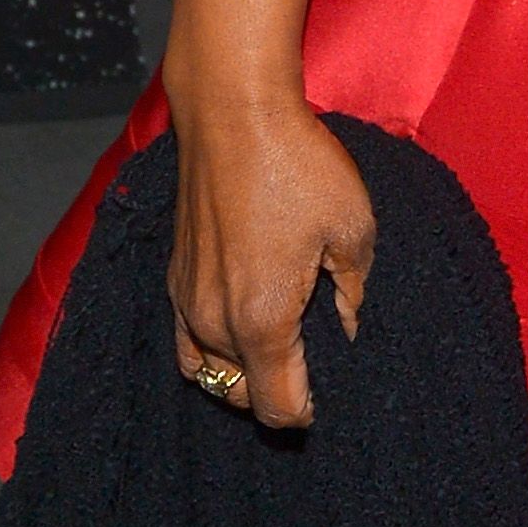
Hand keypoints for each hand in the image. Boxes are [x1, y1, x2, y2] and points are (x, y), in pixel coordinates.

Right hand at [165, 91, 374, 425]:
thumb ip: (355, 294)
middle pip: (242, 397)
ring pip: (211, 374)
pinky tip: (241, 327)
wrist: (233, 113)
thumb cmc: (298, 166)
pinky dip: (212, 352)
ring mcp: (185, 301)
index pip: (278, 409)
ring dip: (243, 375)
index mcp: (261, 320)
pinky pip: (186, 343)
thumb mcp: (353, 230)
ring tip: (280, 349)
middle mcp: (213, 322)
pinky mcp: (172, 277)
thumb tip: (350, 330)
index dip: (309, 413)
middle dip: (278, 393)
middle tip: (315, 364)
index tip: (333, 394)